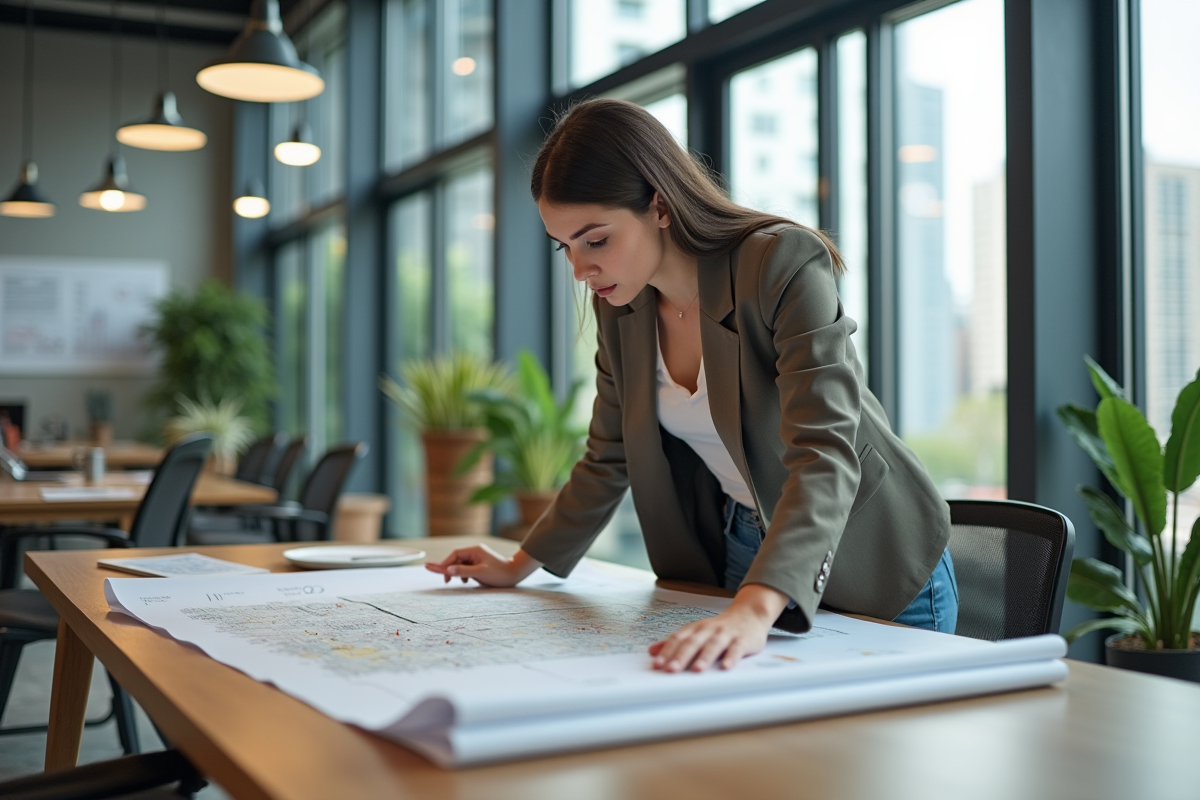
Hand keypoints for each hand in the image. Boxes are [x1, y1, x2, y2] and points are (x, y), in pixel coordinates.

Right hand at [424, 545, 541, 587]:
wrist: (514, 575)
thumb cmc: (499, 573)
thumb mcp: (480, 572)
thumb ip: (463, 571)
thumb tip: (448, 571)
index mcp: (474, 550)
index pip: (454, 555)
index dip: (444, 563)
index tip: (432, 569)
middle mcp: (474, 553)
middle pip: (455, 560)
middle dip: (447, 569)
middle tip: (434, 573)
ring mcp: (476, 559)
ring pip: (459, 565)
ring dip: (454, 573)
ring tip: (449, 581)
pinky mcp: (479, 565)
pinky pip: (465, 569)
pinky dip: (461, 575)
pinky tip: (464, 581)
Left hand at [649, 584, 789, 671]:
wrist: (749, 613)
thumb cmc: (720, 627)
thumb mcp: (696, 632)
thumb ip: (676, 642)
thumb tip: (652, 651)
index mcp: (696, 629)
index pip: (678, 639)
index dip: (667, 651)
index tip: (657, 664)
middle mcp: (709, 630)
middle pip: (693, 642)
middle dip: (681, 656)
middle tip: (671, 669)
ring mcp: (726, 634)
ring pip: (713, 645)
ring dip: (705, 657)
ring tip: (696, 669)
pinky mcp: (743, 640)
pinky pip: (736, 649)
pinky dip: (731, 658)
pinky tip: (725, 667)